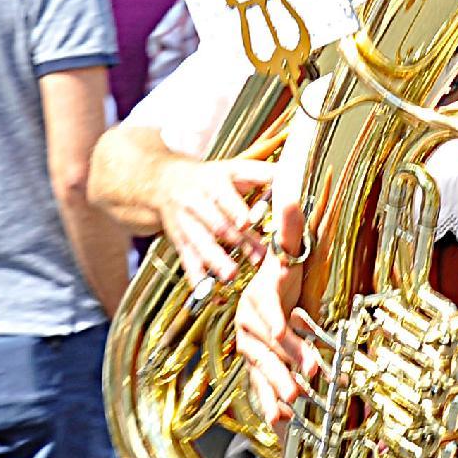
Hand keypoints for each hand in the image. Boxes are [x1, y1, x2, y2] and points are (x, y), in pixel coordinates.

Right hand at [159, 157, 272, 294]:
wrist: (165, 182)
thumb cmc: (210, 177)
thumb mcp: (234, 168)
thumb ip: (263, 174)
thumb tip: (292, 173)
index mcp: (213, 182)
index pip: (225, 197)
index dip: (236, 209)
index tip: (248, 221)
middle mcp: (196, 201)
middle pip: (217, 223)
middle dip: (237, 240)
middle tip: (257, 257)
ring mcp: (186, 222)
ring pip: (200, 242)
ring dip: (216, 259)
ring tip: (231, 274)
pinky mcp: (178, 240)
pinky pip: (186, 258)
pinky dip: (195, 275)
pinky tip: (204, 289)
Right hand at [233, 201, 321, 427]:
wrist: (258, 291)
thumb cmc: (279, 273)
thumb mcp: (284, 251)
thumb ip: (289, 229)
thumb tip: (292, 196)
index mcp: (259, 300)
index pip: (270, 315)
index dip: (283, 328)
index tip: (294, 336)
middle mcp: (251, 327)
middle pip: (268, 349)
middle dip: (284, 366)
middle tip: (304, 382)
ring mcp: (252, 349)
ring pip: (262, 371)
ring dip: (275, 391)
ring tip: (291, 409)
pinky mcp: (257, 367)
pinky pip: (260, 388)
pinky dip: (269, 406)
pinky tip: (281, 423)